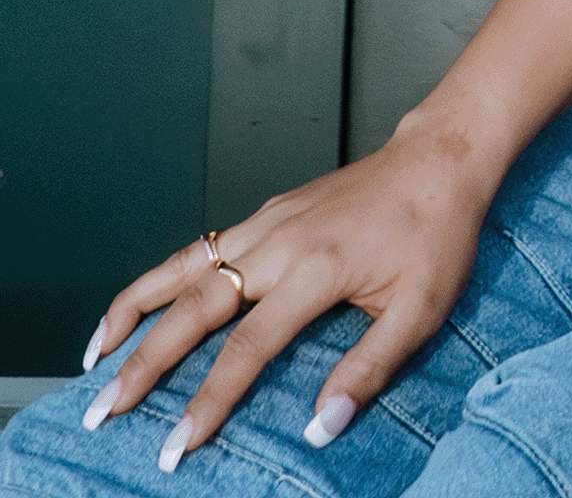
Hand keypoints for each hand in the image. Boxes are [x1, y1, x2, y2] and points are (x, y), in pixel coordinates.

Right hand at [77, 113, 496, 471]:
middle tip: (103, 412)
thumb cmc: (438, 232)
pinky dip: (164, 275)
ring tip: (95, 356)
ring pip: (185, 267)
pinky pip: (204, 246)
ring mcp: (270, 220)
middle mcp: (280, 243)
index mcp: (316, 270)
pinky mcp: (271, 210)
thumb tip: (320, 428)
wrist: (442, 158)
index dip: (208, 402)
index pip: (246, 349)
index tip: (175, 446)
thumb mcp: (422, 307)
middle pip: (195, 309)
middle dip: (143, 364)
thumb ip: (369, 369)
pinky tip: (146, 301)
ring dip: (134, 310)